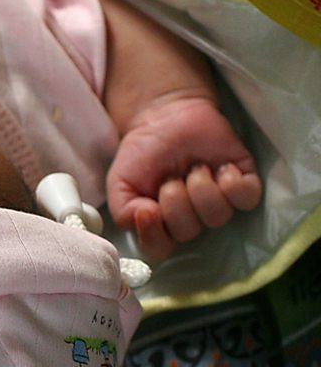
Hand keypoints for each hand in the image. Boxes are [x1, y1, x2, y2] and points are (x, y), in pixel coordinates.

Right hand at [106, 96, 261, 259]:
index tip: (147, 210)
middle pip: (188, 231)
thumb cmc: (142, 152)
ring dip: (201, 188)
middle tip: (169, 177)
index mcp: (161, 224)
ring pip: (217, 216)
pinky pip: (246, 199)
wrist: (165, 116)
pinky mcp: (242, 183)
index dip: (154, 235)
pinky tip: (220, 168)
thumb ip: (123, 211)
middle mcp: (190, 218)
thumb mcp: (119, 183)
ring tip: (193, 167)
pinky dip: (233, 184)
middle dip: (175, 200)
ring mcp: (218, 202)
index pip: (159, 250)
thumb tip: (146, 218)